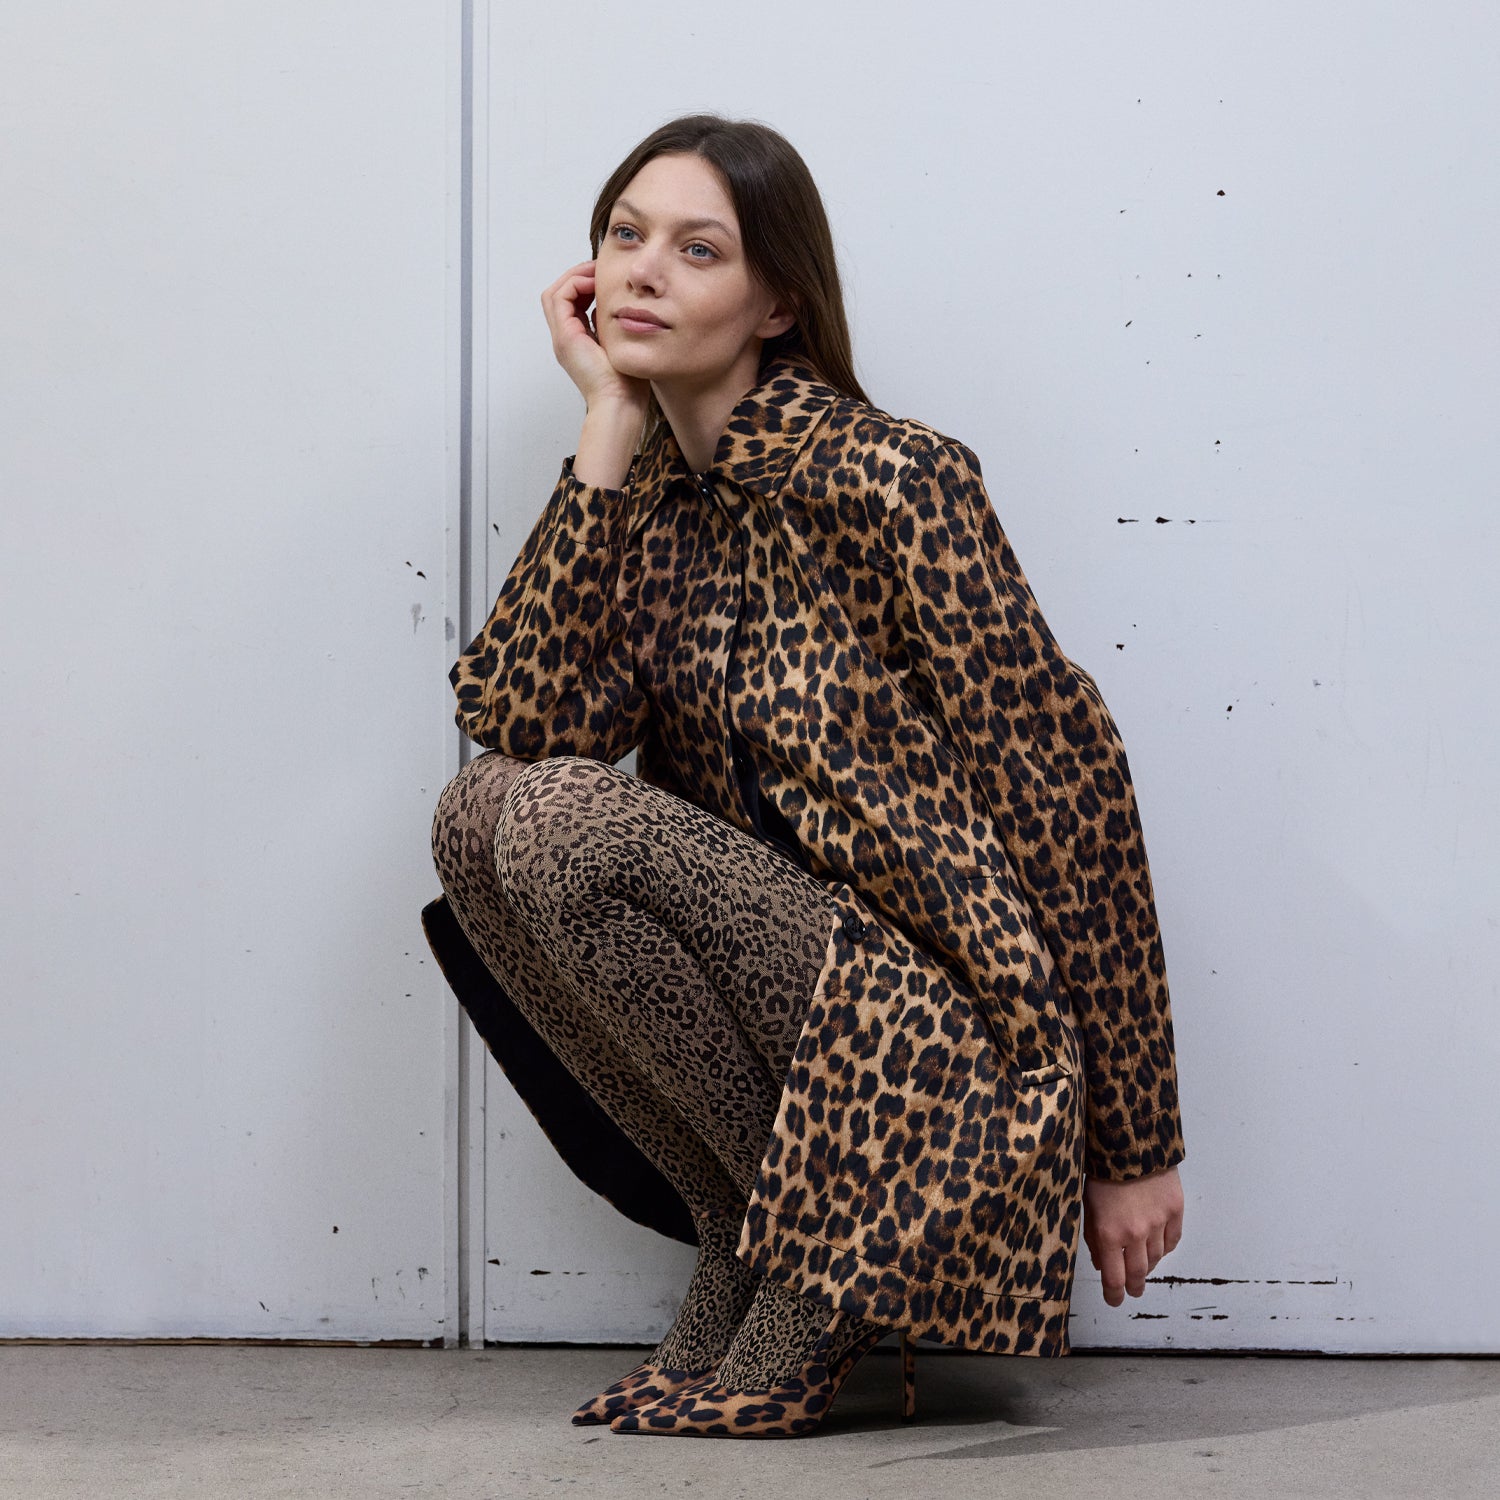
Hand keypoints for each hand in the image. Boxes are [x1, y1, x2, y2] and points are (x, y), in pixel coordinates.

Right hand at [540, 259, 649, 413]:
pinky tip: (596, 284)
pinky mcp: (566, 337)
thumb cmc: (628, 382)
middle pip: (558, 296)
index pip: (571, 303)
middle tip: (598, 269)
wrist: (620, 403)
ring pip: (554, 294)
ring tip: (596, 273)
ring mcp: (563, 338)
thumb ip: (618, 328)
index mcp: (578, 342)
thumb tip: (624, 308)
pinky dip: (575, 285)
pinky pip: (560, 298)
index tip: (605, 277)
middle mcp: (566, 339)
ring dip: (574, 277)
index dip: (584, 284)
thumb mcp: (623, 346)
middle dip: (577, 277)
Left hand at [1082, 1164, 1183, 1306]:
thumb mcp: (1088, 1205)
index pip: (1115, 1279)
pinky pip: (1172, 1241)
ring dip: (1148, 1265)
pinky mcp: (1175, 1211)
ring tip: (1142, 1265)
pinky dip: (1164, 1248)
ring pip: (1157, 1259)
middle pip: (1139, 1274)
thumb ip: (1095, 1238)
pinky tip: (1157, 1247)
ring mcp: (1158, 1223)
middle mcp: (1136, 1234)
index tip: (1115, 1300)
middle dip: (1134, 1286)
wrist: (1130, 1141)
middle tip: (1132, 1291)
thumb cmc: (1101, 1170)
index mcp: (1109, 1234)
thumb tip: (1102, 1264)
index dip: (1115, 1295)